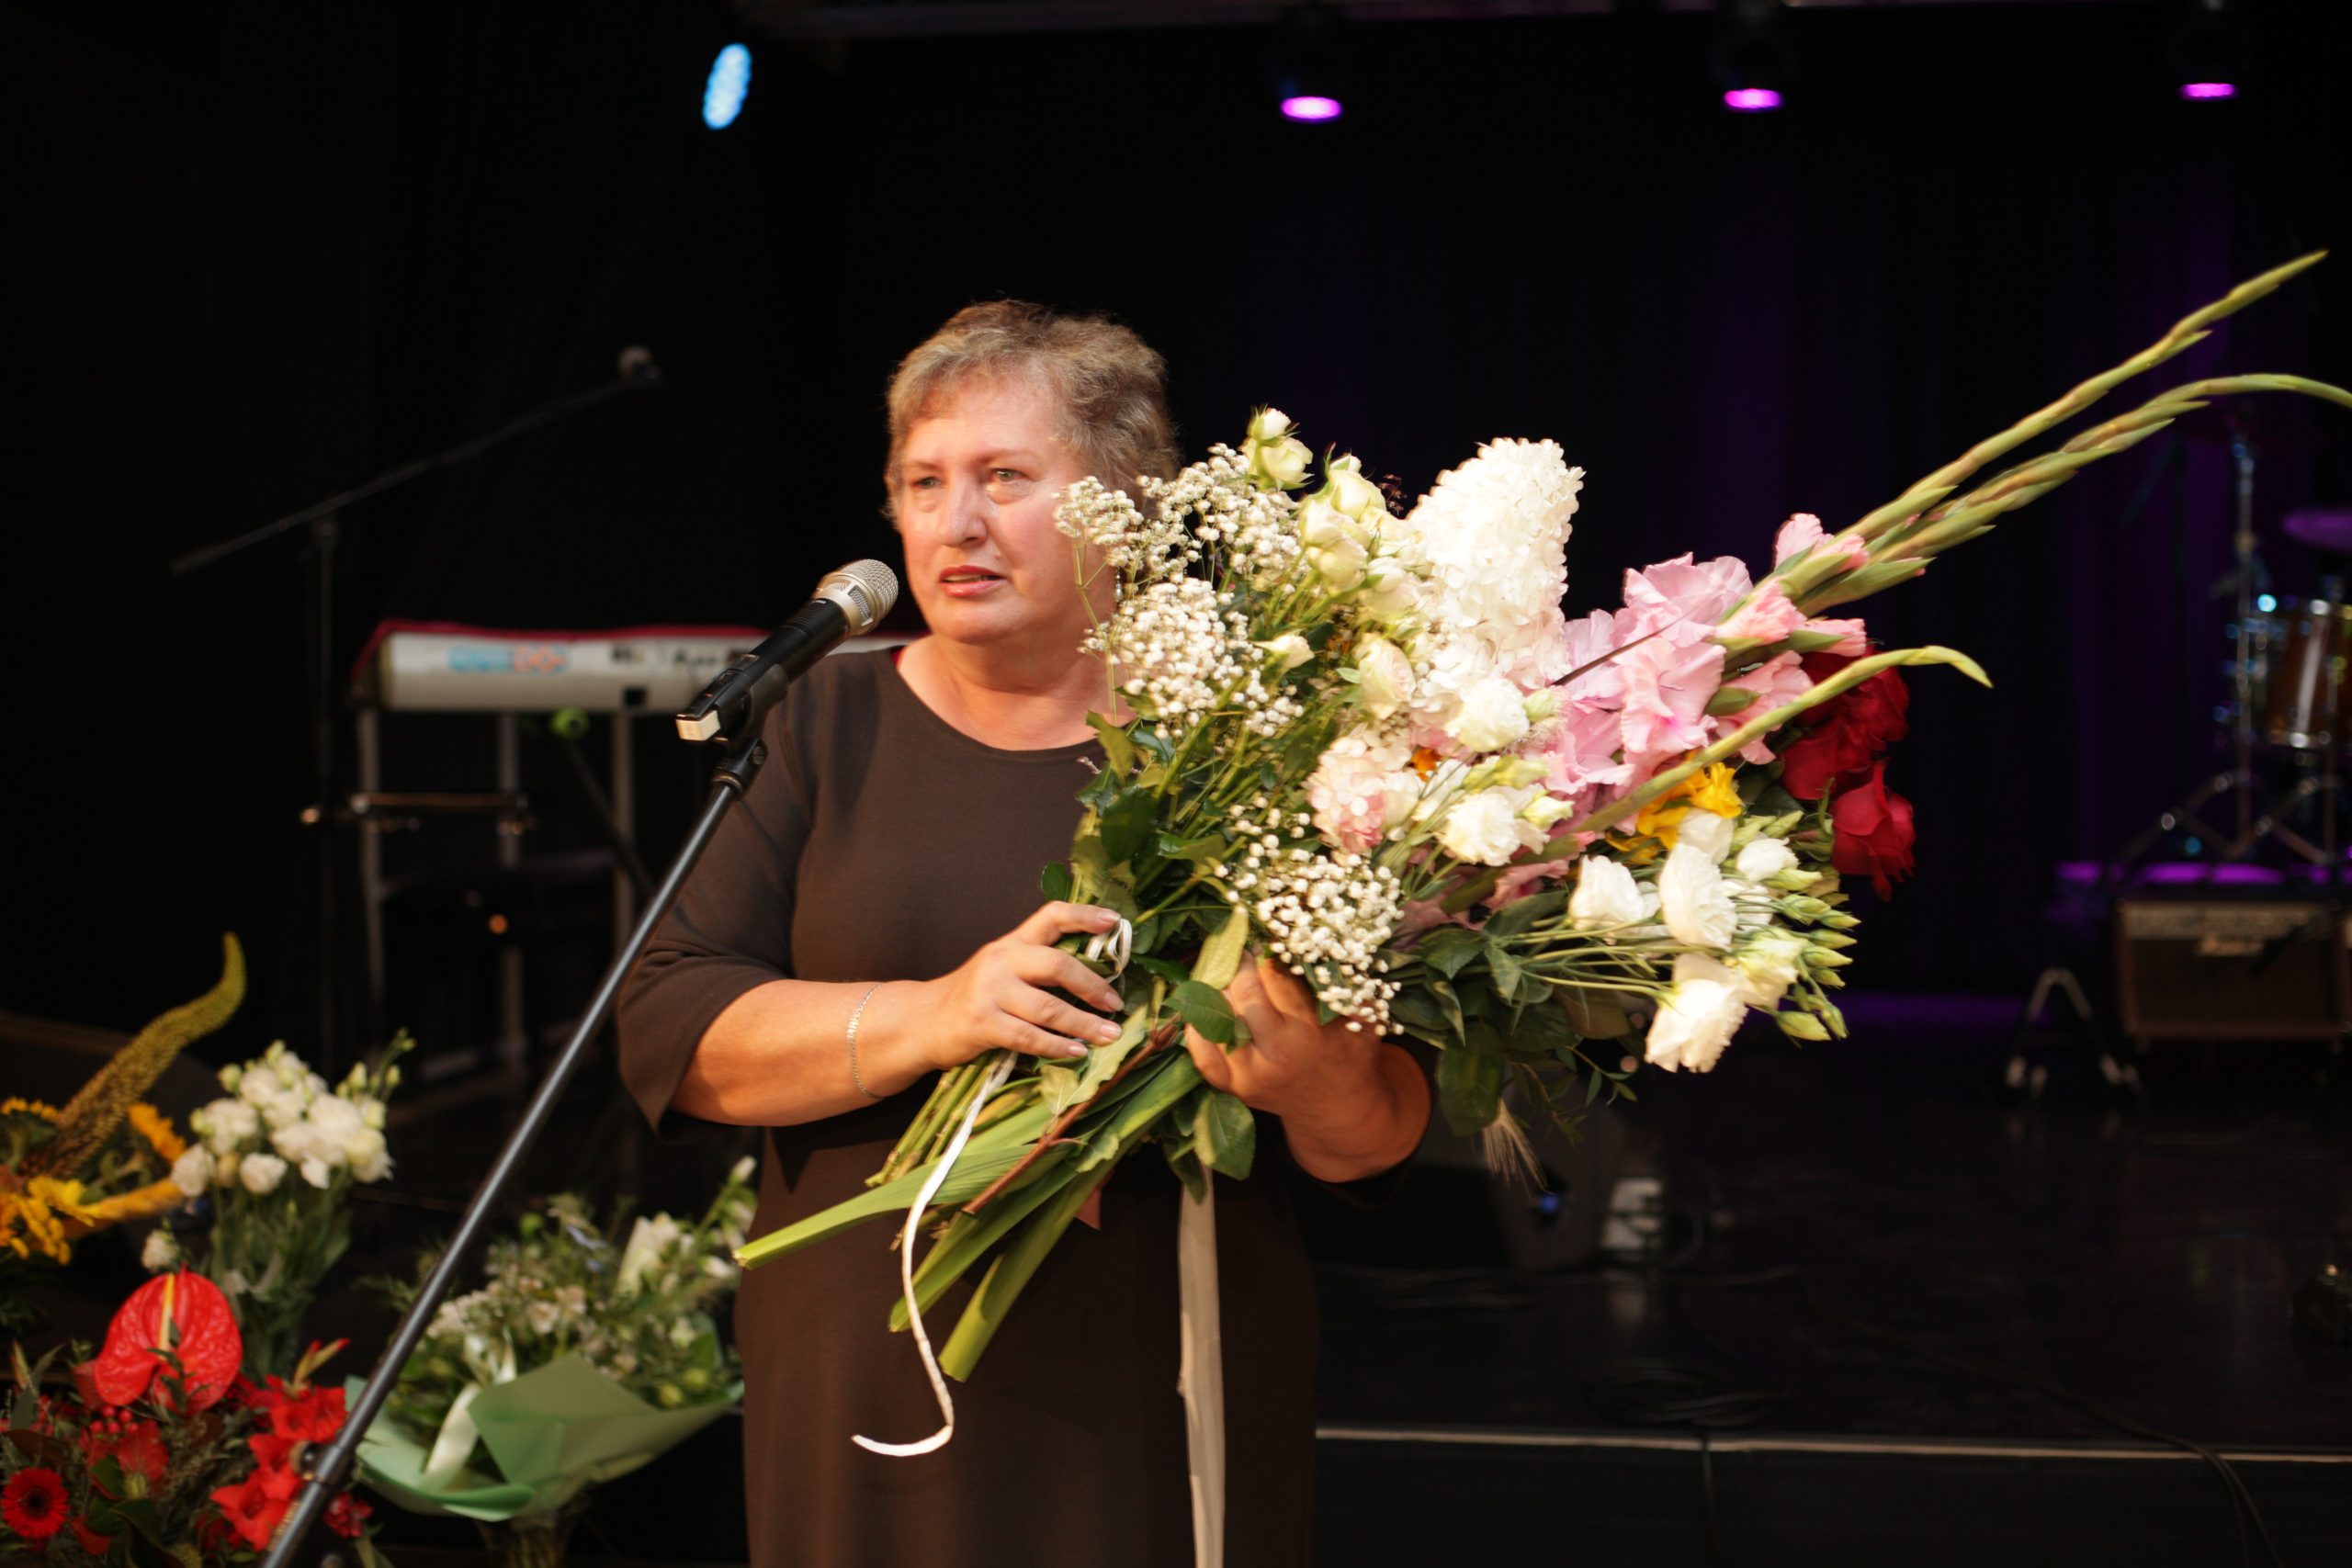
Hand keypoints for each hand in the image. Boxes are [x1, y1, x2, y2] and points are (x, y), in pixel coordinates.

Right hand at [915, 902, 1128, 1068]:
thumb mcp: (1003, 969)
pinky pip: (1028, 1037)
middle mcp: (1001, 960)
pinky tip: (1076, 1052)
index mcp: (1012, 942)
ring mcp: (989, 991)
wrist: (924, 1021)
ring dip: (1083, 1024)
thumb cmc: (977, 997)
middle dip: (1093, 986)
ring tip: (1109, 1034)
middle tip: (1116, 1004)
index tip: (1114, 921)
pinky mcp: (981, 1023)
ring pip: (1048, 1008)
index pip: (1050, 916)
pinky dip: (1057, 1047)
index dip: (1083, 915)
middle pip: (1057, 965)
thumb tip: (1098, 979)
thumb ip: (1038, 966)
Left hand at [1182, 956, 1387, 1118]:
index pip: (1276, 978)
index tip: (1267, 938)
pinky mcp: (1231, 1087)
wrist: (1336, 1108)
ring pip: (1217, 1018)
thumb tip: (1324, 942)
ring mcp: (1247, 1074)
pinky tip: (1205, 1006)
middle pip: (1243, 994)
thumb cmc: (1350, 1055)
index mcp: (1307, 1035)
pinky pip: (1201, 1051)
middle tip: (1244, 951)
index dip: (1269, 953)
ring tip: (1225, 972)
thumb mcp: (1363, 1019)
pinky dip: (1197, 1026)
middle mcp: (1273, 1055)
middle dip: (1242, 965)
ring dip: (1217, 989)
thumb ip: (1348, 985)